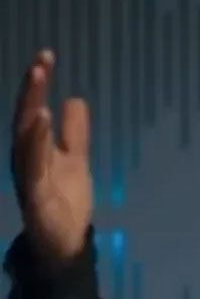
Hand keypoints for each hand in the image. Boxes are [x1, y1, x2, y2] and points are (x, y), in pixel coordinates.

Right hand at [9, 49, 93, 269]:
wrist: (65, 242)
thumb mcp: (76, 160)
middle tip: (41, 61)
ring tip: (39, 88)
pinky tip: (41, 125)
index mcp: (33, 148)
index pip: (33, 109)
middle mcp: (25, 158)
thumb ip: (74, 133)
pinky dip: (36, 146)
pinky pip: (33, 168)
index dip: (37, 84)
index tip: (47, 55)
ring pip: (25, 141)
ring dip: (31, 115)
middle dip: (31, 90)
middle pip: (25, 118)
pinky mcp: (36, 196)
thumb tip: (75, 99)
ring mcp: (28, 177)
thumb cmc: (65, 200)